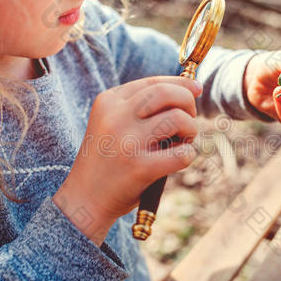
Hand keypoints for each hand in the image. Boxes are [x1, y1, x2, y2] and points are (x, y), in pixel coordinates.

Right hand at [53, 76, 201, 244]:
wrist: (85, 199)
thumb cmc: (108, 160)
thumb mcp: (114, 123)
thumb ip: (143, 107)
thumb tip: (192, 89)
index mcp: (108, 101)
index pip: (153, 82)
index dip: (181, 84)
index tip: (196, 90)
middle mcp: (116, 117)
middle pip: (166, 93)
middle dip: (188, 103)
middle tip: (188, 122)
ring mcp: (127, 142)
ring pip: (178, 119)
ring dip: (190, 130)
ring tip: (182, 143)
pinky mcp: (140, 167)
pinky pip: (182, 154)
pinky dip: (188, 156)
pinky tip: (178, 160)